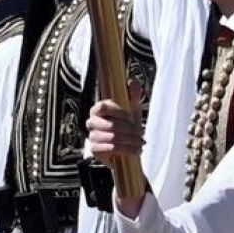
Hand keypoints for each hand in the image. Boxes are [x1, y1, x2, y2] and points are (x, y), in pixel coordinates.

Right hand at [87, 86, 146, 214]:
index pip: (103, 107)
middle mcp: (91, 122)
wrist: (127, 148)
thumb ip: (133, 94)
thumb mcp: (133, 109)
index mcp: (98, 109)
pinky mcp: (94, 150)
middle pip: (110, 125)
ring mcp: (92, 136)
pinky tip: (135, 150)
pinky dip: (126, 149)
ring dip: (130, 141)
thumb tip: (132, 81)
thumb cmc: (128, 125)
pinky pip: (110, 149)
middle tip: (142, 133)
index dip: (118, 111)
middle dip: (130, 130)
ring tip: (141, 142)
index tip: (132, 117)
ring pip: (112, 138)